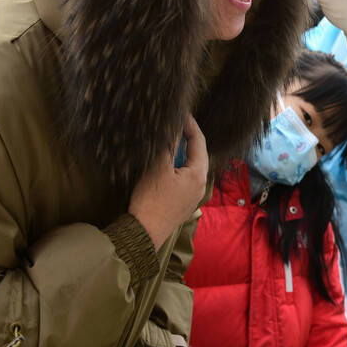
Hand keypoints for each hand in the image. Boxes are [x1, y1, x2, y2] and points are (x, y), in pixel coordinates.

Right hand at [129, 115, 208, 249]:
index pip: (199, 141)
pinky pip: (185, 177)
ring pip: (191, 166)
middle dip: (187, 138)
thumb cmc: (151, 200)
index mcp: (198, 174)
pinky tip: (167, 162)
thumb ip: (168, 145)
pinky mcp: (184, 202)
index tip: (181, 113)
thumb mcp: (158, 167)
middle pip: (198, 153)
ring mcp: (194, 195)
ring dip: (182, 152)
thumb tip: (174, 125)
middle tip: (176, 124)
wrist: (144, 233)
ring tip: (170, 139)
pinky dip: (178, 165)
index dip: (190, 125)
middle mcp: (201, 184)